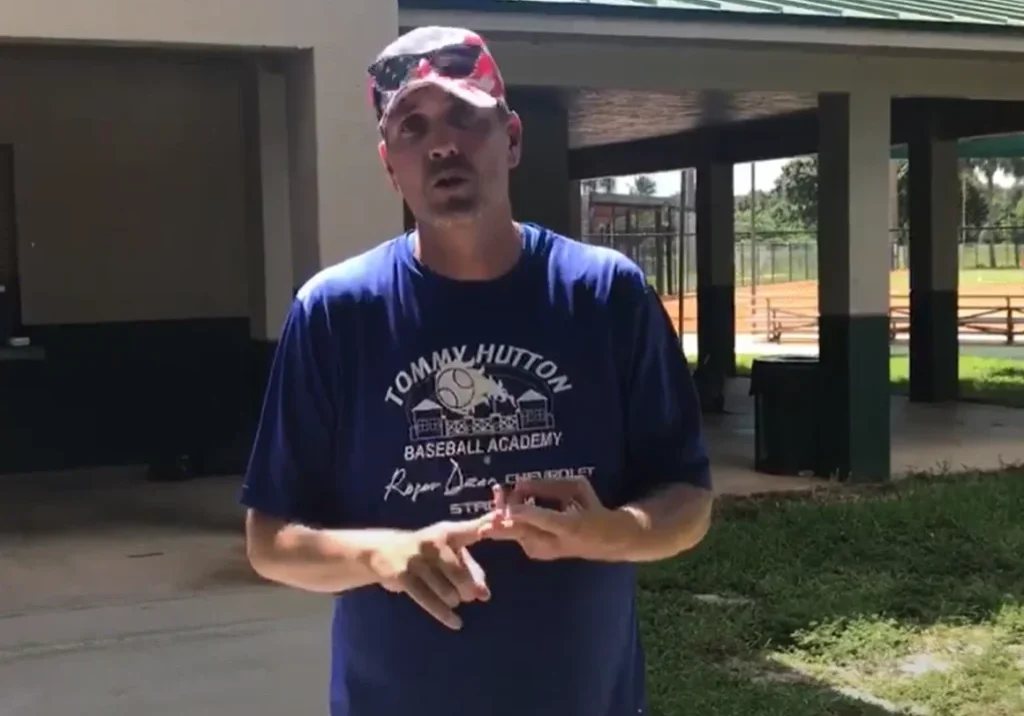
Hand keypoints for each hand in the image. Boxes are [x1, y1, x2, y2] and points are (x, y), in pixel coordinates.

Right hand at [369, 517, 491, 629]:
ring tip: (453, 599)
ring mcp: (416, 559)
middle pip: (460, 574)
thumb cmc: (425, 552)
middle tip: (468, 595)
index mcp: (448, 532)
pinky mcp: (403, 576)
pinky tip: (456, 623)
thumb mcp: (447, 551)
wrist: (383, 550)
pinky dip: (444, 615)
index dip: (486, 523)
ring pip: (447, 591)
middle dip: (468, 590)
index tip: (500, 517)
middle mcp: (433, 543)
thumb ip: (470, 569)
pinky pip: (428, 600)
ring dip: (454, 600)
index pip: (470, 529)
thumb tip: (484, 595)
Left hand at [481, 478, 637, 561]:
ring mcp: (546, 551)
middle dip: (500, 528)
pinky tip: (506, 506)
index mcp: (573, 525)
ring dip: (503, 518)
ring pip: (516, 534)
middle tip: (483, 523)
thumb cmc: (593, 509)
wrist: (608, 542)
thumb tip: (521, 485)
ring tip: (498, 493)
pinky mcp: (537, 553)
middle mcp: (557, 542)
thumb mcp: (578, 488)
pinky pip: (518, 534)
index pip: (546, 520)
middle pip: (524, 534)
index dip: (526, 515)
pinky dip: (509, 522)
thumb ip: (550, 486)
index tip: (508, 511)